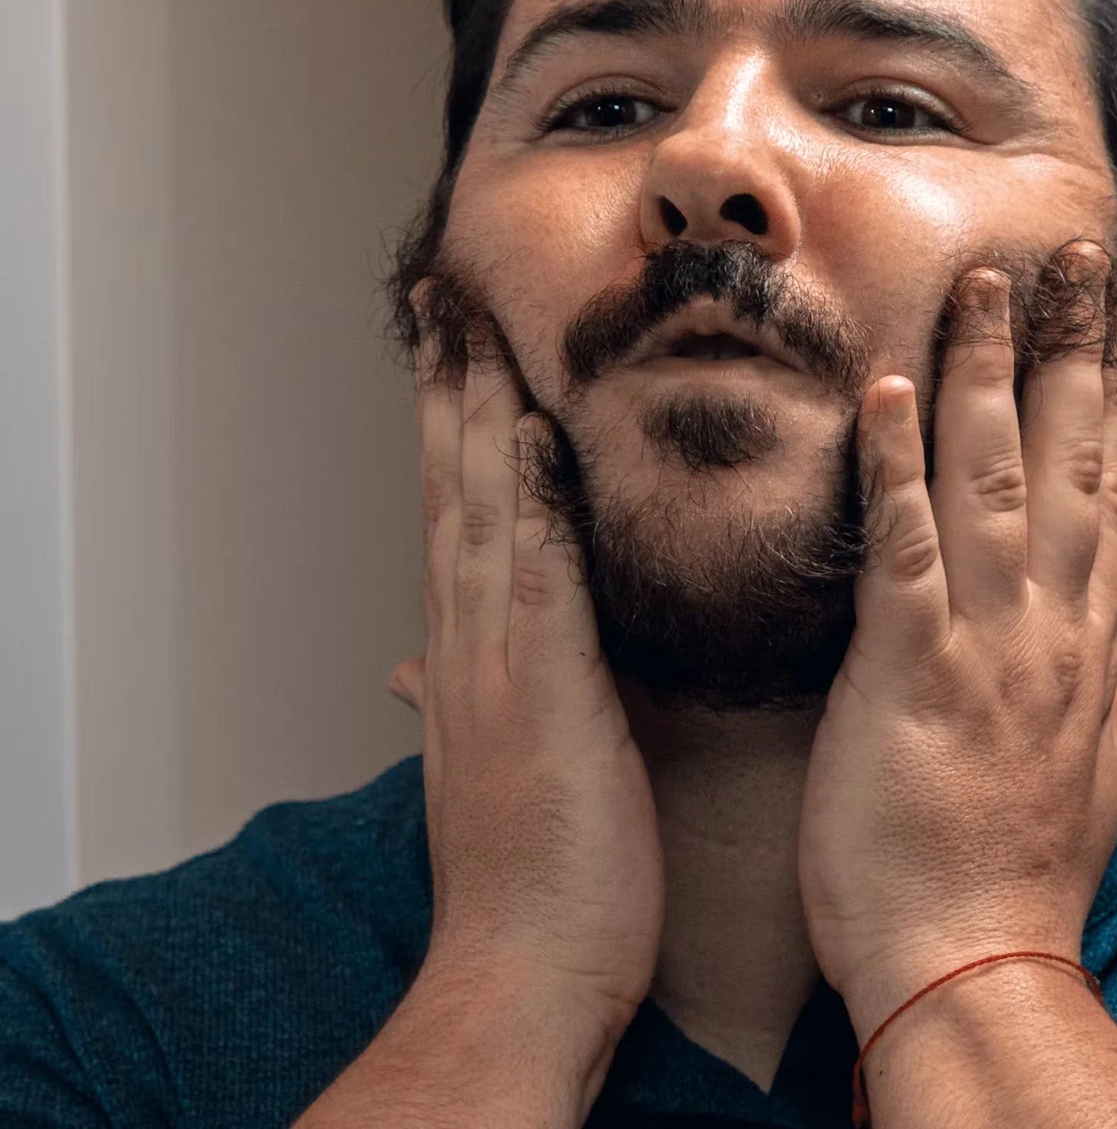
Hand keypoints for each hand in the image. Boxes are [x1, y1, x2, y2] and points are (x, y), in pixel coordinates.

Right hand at [387, 295, 663, 1047]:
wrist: (520, 972)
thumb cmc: (527, 877)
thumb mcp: (484, 769)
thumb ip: (450, 700)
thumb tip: (408, 668)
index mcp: (463, 659)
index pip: (450, 519)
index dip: (446, 434)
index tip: (448, 360)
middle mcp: (466, 644)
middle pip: (450, 492)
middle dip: (448, 392)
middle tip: (444, 304)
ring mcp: (499, 662)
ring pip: (479, 511)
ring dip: (476, 414)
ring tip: (473, 328)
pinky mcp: (548, 690)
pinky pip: (538, 576)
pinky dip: (527, 502)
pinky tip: (526, 434)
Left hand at [797, 247, 1116, 1030]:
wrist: (974, 968)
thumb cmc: (1017, 871)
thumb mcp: (1092, 770)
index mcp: (1084, 643)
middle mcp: (1047, 625)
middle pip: (1067, 462)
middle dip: (1071, 352)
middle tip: (1069, 256)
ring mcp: (983, 642)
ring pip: (993, 480)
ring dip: (990, 374)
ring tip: (984, 284)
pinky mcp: (909, 671)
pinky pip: (904, 547)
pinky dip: (895, 462)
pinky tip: (887, 386)